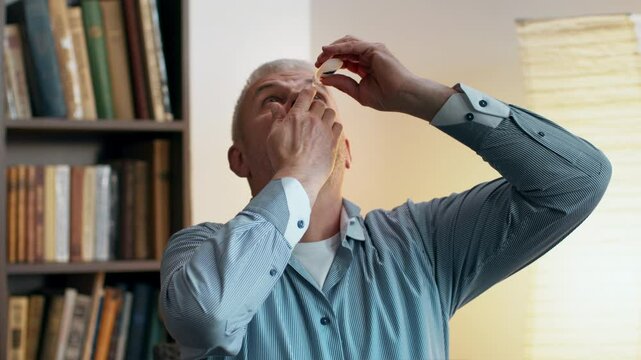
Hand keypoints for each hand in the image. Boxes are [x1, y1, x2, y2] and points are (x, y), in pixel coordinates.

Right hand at [267, 87, 342, 204]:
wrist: (297, 177)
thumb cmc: (282, 158)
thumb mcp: (273, 135)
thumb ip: (277, 118)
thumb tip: (274, 104)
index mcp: (296, 115)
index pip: (306, 94)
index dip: (308, 92)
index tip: (309, 93)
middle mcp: (312, 119)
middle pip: (319, 103)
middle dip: (315, 106)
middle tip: (312, 114)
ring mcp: (325, 130)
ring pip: (330, 112)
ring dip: (326, 115)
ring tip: (320, 123)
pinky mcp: (334, 141)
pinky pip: (339, 126)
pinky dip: (334, 126)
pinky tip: (328, 133)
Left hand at [316, 35, 456, 120]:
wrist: (403, 97)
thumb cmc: (386, 97)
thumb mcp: (358, 92)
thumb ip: (342, 83)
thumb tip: (323, 78)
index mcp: (366, 65)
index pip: (344, 59)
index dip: (331, 62)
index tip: (319, 69)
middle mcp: (369, 55)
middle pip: (344, 49)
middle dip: (329, 54)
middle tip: (317, 63)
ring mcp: (372, 50)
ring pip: (346, 44)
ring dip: (331, 50)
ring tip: (320, 58)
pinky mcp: (374, 49)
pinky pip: (352, 46)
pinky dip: (338, 47)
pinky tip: (327, 51)